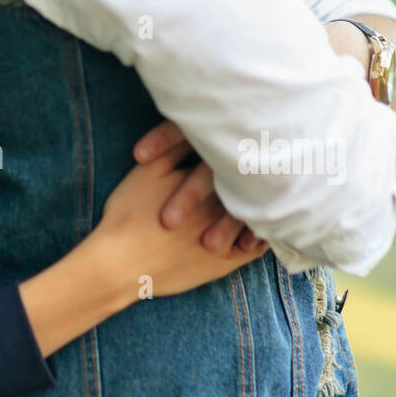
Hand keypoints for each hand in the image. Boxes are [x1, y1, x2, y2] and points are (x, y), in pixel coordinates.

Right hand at [96, 134, 268, 299]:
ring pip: (256, 216)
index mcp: (203, 183)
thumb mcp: (147, 171)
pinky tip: (264, 228)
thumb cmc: (129, 213)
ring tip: (274, 193)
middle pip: (250, 187)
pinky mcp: (223, 264)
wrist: (119, 264)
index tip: (253, 143)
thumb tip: (198, 132)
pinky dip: (262, 237)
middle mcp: (220, 209)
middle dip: (261, 175)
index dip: (243, 152)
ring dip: (265, 204)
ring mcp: (225, 238)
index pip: (233, 162)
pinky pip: (254, 249)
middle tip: (276, 164)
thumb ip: (175, 147)